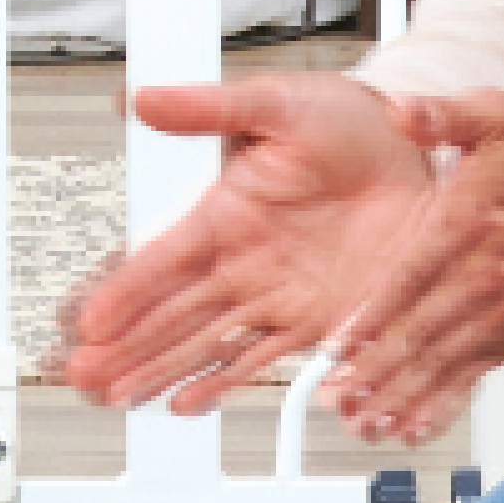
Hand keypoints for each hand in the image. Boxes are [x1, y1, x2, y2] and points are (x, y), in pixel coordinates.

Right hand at [57, 70, 437, 413]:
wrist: (418, 154)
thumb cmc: (348, 121)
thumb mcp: (278, 103)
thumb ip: (213, 108)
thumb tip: (148, 99)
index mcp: (226, 210)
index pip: (163, 258)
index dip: (127, 291)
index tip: (94, 320)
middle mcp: (243, 259)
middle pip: (172, 311)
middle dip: (126, 344)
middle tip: (85, 373)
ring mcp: (276, 294)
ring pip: (205, 343)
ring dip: (161, 370)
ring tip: (119, 396)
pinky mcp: (317, 319)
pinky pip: (262, 359)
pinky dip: (223, 384)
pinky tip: (187, 402)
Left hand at [313, 85, 503, 445]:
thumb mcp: (497, 114)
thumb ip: (444, 114)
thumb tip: (401, 108)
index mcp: (470, 221)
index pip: (413, 274)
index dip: (375, 312)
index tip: (340, 342)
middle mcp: (485, 275)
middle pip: (423, 331)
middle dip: (377, 370)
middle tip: (337, 399)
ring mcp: (501, 310)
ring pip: (444, 362)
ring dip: (402, 396)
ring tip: (365, 424)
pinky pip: (473, 375)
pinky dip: (443, 405)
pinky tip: (412, 427)